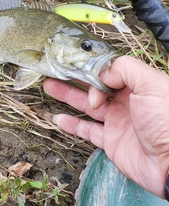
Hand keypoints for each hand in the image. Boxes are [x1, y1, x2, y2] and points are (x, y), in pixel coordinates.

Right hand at [43, 55, 168, 197]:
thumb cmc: (167, 120)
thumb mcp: (151, 83)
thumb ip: (124, 69)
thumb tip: (101, 75)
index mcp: (137, 84)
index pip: (108, 70)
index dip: (91, 67)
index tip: (73, 64)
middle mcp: (126, 100)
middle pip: (94, 85)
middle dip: (74, 77)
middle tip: (53, 69)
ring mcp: (117, 121)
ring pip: (87, 105)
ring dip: (67, 95)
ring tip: (48, 86)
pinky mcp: (111, 141)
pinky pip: (87, 130)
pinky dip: (72, 125)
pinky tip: (58, 118)